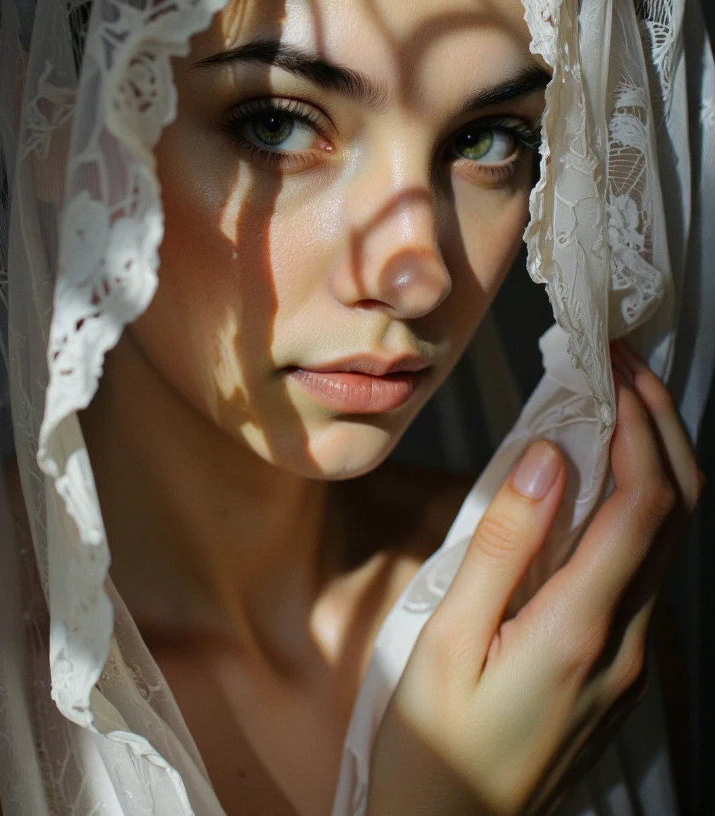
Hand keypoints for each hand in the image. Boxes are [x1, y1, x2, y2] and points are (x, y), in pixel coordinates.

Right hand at [366, 341, 702, 815]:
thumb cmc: (430, 741)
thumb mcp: (445, 639)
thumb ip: (502, 545)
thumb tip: (548, 458)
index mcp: (580, 631)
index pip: (643, 505)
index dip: (639, 425)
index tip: (611, 368)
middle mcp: (627, 643)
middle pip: (679, 514)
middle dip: (663, 427)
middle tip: (623, 368)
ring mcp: (631, 659)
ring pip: (670, 541)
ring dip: (654, 463)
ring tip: (611, 407)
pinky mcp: (618, 667)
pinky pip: (646, 569)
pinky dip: (637, 507)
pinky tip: (594, 482)